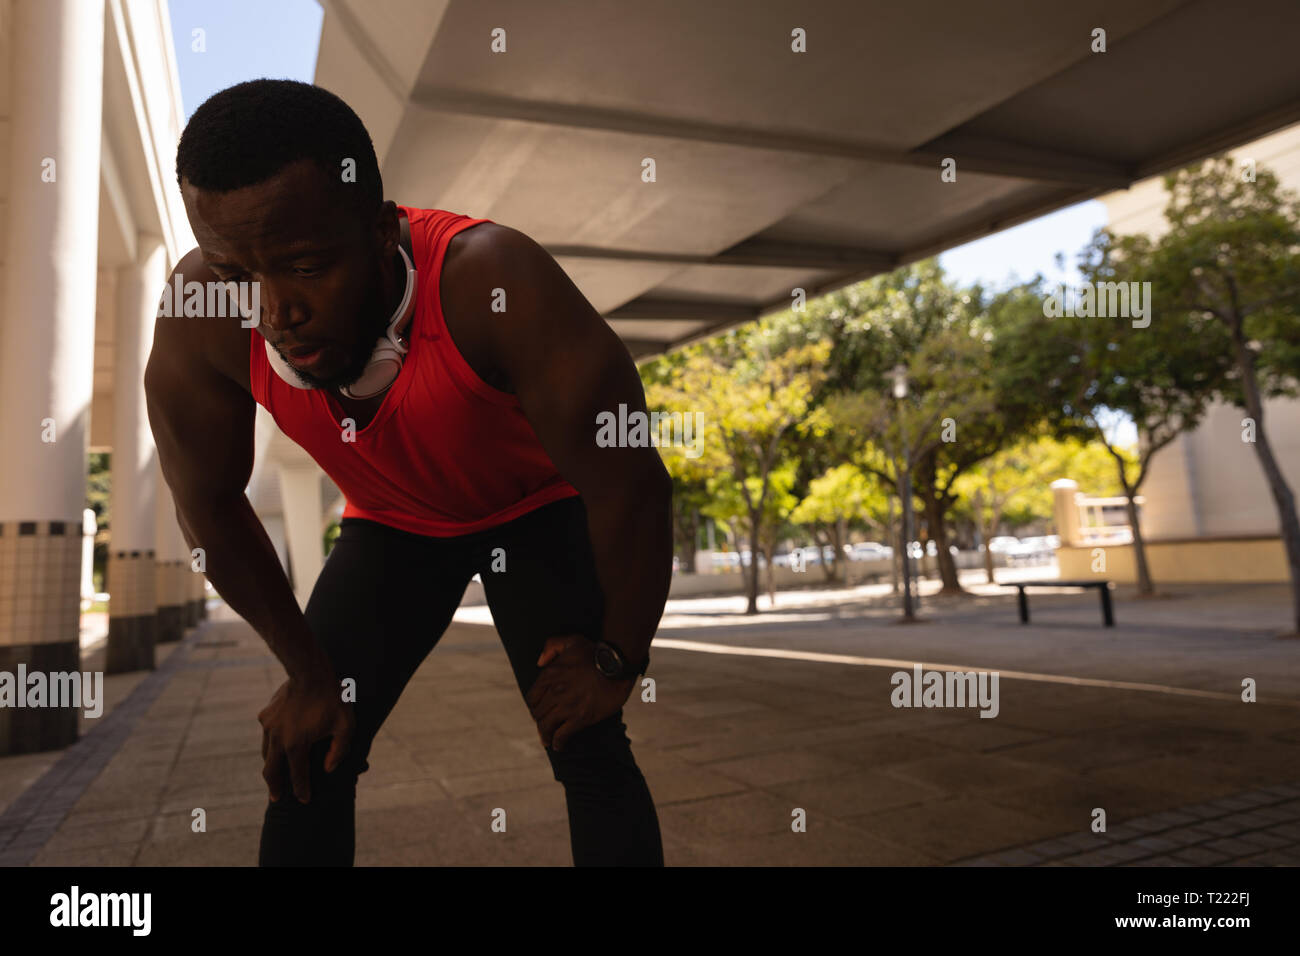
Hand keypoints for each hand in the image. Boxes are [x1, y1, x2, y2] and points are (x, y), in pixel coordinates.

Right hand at [257, 673, 354, 803]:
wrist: (310, 672)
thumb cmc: (333, 699)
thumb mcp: (346, 726)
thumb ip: (339, 750)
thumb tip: (328, 769)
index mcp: (296, 745)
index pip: (298, 776)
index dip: (301, 790)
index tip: (303, 801)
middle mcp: (277, 739)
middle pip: (271, 771)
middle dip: (275, 787)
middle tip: (276, 798)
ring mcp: (268, 726)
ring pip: (266, 753)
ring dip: (271, 766)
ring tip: (275, 775)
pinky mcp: (265, 715)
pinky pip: (267, 735)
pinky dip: (271, 745)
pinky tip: (276, 746)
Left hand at [527, 635, 633, 751]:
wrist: (618, 664)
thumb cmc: (596, 652)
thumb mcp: (571, 640)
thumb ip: (551, 646)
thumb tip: (539, 662)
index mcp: (550, 674)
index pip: (532, 697)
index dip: (534, 706)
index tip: (540, 710)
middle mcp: (555, 691)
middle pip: (538, 713)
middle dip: (540, 721)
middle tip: (545, 726)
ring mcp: (567, 706)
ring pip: (546, 726)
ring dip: (545, 735)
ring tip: (548, 740)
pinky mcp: (580, 717)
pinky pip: (562, 735)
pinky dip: (558, 743)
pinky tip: (559, 746)